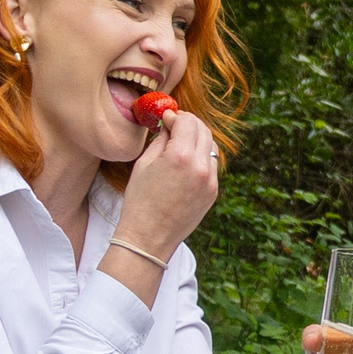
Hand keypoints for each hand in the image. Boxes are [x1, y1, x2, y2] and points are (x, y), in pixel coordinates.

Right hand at [115, 105, 218, 255]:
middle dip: (190, 124)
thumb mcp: (144, 164)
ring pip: (211, 147)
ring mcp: (210, 181)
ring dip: (198, 138)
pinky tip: (186, 161)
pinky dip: (201, 157)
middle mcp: (200, 167)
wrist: (148, 237)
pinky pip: (211, 165)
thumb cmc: (140, 200)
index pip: (187, 122)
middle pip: (204, 130)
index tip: (167, 117)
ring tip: (181, 142)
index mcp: (181, 157)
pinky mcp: (213, 192)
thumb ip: (161, 139)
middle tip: (175, 124)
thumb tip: (169, 123)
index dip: (176, 116)